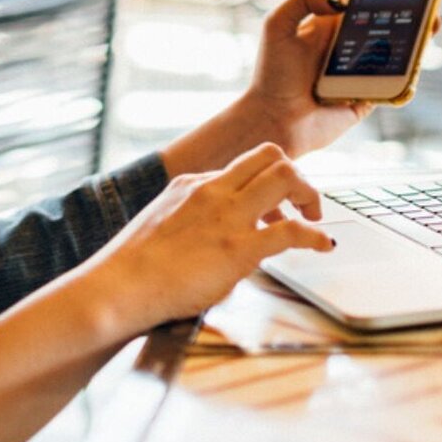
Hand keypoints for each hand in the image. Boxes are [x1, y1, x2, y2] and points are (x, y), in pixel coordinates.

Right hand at [79, 143, 332, 333]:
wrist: (119, 286)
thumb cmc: (133, 267)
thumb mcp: (162, 223)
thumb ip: (188, 218)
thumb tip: (207, 232)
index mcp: (192, 183)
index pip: (242, 165)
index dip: (266, 182)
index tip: (273, 206)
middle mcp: (213, 190)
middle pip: (271, 155)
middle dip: (296, 176)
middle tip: (304, 204)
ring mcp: (227, 217)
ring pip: (286, 177)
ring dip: (310, 195)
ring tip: (316, 219)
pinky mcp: (238, 249)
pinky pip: (292, 231)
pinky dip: (315, 235)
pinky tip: (322, 245)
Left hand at [157, 0, 441, 173]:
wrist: (274, 121)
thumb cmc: (270, 75)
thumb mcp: (276, 26)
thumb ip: (301, 0)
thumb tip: (340, 0)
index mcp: (327, 25)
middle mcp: (347, 46)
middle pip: (383, 21)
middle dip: (406, 8)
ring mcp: (360, 71)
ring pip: (396, 50)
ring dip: (416, 37)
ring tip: (432, 22)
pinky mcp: (369, 96)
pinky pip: (396, 83)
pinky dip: (410, 73)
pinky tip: (419, 59)